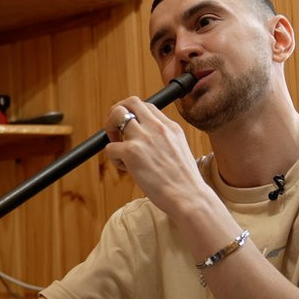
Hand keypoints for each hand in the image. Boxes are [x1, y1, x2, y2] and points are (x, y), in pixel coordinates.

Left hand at [103, 97, 211, 214]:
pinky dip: (113, 159)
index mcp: (170, 126)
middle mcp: (157, 127)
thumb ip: (163, 140)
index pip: (146, 106)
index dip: (134, 115)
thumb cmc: (184, 181)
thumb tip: (144, 142)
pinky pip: (110, 147)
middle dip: (117, 112)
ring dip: (111, 132)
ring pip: (116, 117)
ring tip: (119, 150)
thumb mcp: (179, 150)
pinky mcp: (131, 152)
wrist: (188, 196)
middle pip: (130, 102)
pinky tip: (126, 169)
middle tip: (115, 130)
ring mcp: (143, 137)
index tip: (131, 129)